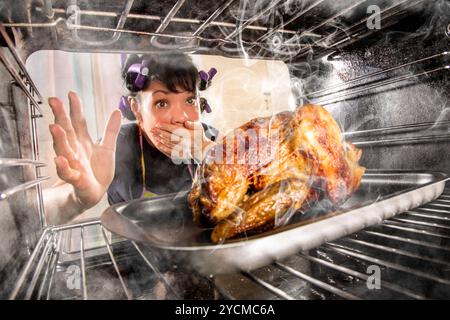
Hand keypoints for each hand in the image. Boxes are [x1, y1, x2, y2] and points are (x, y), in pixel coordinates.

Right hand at [48, 92, 121, 209]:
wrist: (94, 193)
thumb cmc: (97, 171)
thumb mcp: (107, 148)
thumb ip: (110, 130)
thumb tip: (117, 111)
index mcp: (82, 142)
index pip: (77, 122)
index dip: (75, 108)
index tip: (71, 94)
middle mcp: (75, 150)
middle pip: (67, 131)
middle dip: (60, 116)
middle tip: (54, 101)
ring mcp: (73, 164)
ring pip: (64, 149)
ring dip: (59, 139)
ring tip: (54, 126)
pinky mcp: (75, 179)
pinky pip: (67, 173)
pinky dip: (63, 167)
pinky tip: (59, 160)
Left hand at [151, 121, 213, 161]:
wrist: (204, 149)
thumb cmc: (200, 136)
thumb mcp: (199, 127)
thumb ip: (192, 124)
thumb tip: (186, 122)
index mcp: (187, 134)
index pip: (173, 129)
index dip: (164, 126)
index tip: (157, 124)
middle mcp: (183, 141)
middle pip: (168, 135)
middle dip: (159, 132)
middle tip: (152, 129)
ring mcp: (182, 148)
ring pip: (168, 143)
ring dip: (160, 139)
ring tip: (154, 135)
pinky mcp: (180, 154)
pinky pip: (170, 151)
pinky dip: (163, 147)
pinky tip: (158, 144)